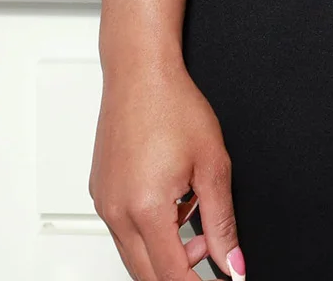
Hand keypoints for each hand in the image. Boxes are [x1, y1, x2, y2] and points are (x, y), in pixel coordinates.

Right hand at [89, 51, 243, 279]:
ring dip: (165, 251)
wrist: (140, 72)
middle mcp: (117, 212)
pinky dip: (148, 231)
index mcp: (146, 208)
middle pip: (148, 274)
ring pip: (133, 254)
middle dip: (182, 271)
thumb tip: (232, 262)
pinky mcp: (100, 193)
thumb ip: (222, 221)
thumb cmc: (173, 105)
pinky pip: (123, 230)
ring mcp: (105, 203)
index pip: (172, 275)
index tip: (218, 280)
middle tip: (211, 248)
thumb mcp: (212, 164)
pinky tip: (170, 201)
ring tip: (193, 212)